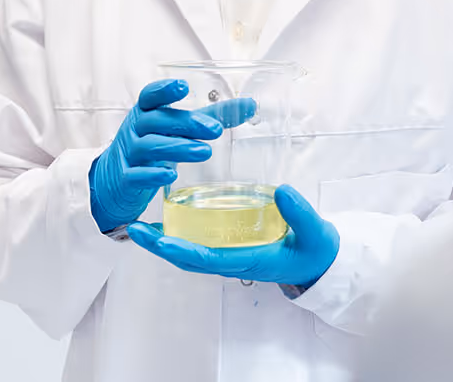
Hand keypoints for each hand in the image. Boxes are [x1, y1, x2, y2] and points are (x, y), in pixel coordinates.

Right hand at [88, 79, 255, 234]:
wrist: (115, 180)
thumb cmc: (152, 145)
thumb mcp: (176, 128)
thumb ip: (211, 116)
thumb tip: (249, 105)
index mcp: (147, 112)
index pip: (150, 96)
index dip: (164, 90)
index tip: (183, 86)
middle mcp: (135, 130)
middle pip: (158, 121)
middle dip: (187, 123)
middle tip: (215, 130)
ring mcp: (129, 154)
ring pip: (150, 147)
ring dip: (178, 147)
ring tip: (204, 152)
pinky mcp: (126, 179)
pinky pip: (138, 175)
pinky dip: (153, 175)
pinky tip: (171, 175)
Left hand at [128, 184, 340, 291]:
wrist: (318, 261)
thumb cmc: (314, 250)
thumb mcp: (314, 232)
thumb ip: (300, 213)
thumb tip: (281, 190)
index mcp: (249, 260)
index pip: (208, 258)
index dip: (182, 249)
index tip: (160, 239)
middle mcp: (233, 261)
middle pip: (188, 258)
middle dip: (160, 245)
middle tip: (134, 228)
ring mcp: (230, 255)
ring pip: (190, 252)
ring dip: (164, 240)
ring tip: (141, 224)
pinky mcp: (232, 247)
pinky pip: (199, 244)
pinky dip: (180, 233)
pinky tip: (170, 217)